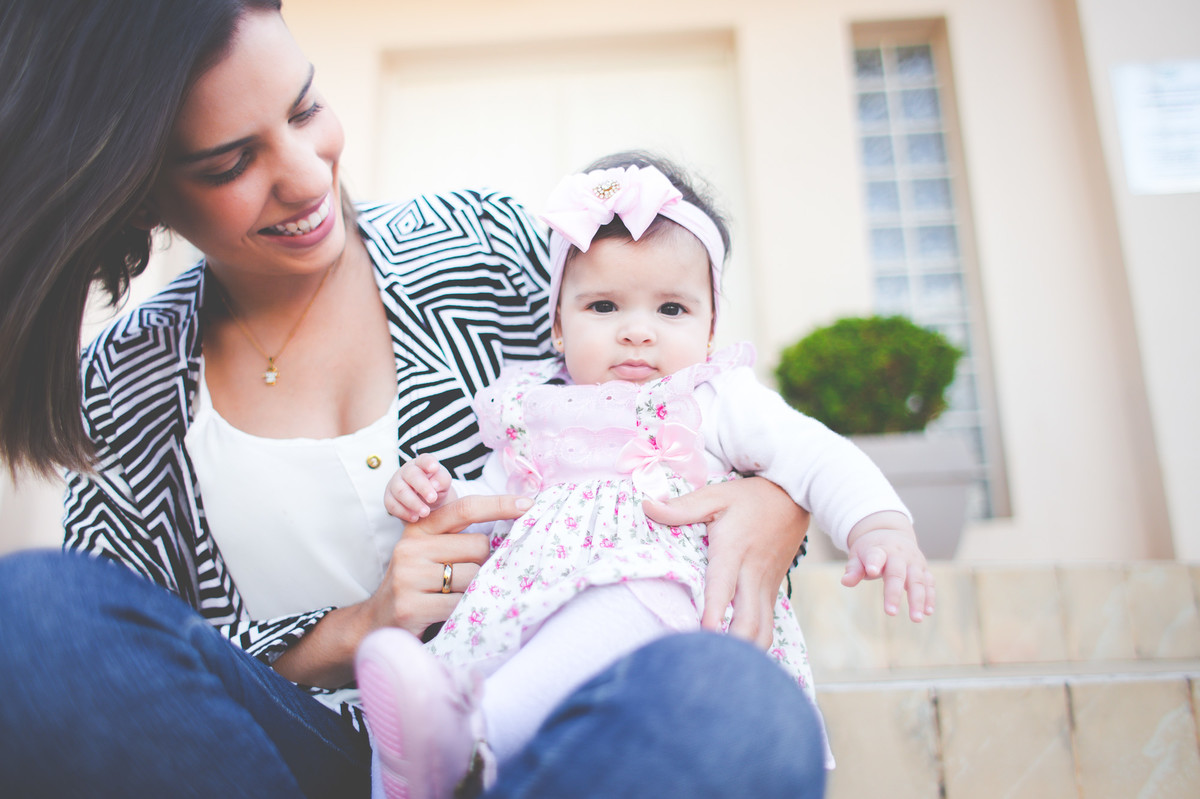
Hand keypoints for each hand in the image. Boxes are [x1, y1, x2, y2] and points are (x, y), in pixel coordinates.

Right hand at [272, 493, 530, 687]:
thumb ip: (458, 539)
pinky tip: (453, 614)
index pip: (464, 508)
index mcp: (419, 529)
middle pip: (478, 546)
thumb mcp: (429, 553)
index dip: (499, 504)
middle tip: (467, 580)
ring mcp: (409, 577)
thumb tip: (509, 532)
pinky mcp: (411, 606)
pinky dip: (466, 611)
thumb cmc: (416, 586)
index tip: (529, 504)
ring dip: (476, 590)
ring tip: (457, 598)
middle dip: (483, 564)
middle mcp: (411, 547)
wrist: (375, 624)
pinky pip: (461, 604)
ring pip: (474, 576)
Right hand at [385, 453, 455, 521]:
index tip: (434, 468)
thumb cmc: (435, 488)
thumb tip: (435, 485)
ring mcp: (395, 484)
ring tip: (425, 513)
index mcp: (422, 464)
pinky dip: (403, 512)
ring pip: (400, 491)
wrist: (424, 501)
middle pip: (411, 475)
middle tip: (432, 498)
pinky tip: (415, 518)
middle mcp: (406, 471)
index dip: (428, 462)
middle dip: (422, 487)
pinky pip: (392, 505)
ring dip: (413, 503)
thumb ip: (442, 480)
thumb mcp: (444, 483)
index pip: (424, 459)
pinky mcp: (389, 498)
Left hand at [643, 477, 808, 647]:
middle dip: (733, 646)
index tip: (706, 632)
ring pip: (763, 629)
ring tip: (722, 670)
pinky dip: (754, 643)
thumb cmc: (749, 498)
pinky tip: (737, 658)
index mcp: (734, 550)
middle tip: (708, 664)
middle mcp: (753, 573)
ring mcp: (765, 586)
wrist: (794, 497)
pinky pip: (766, 625)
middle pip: (750, 620)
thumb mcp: (715, 495)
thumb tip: (647, 507)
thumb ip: (681, 507)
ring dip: (746, 651)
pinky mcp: (771, 592)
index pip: (724, 585)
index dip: (715, 611)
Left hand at [843, 510, 934, 621]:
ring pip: (917, 580)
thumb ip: (854, 569)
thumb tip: (845, 582)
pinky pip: (929, 582)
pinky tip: (928, 612)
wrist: (891, 533)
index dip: (874, 562)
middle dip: (894, 593)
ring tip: (916, 619)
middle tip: (890, 613)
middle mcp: (899, 555)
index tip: (871, 571)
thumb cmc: (871, 549)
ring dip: (918, 600)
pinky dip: (930, 597)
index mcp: (880, 550)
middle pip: (898, 573)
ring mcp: (913, 561)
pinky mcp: (923, 568)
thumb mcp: (858, 555)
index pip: (876, 555)